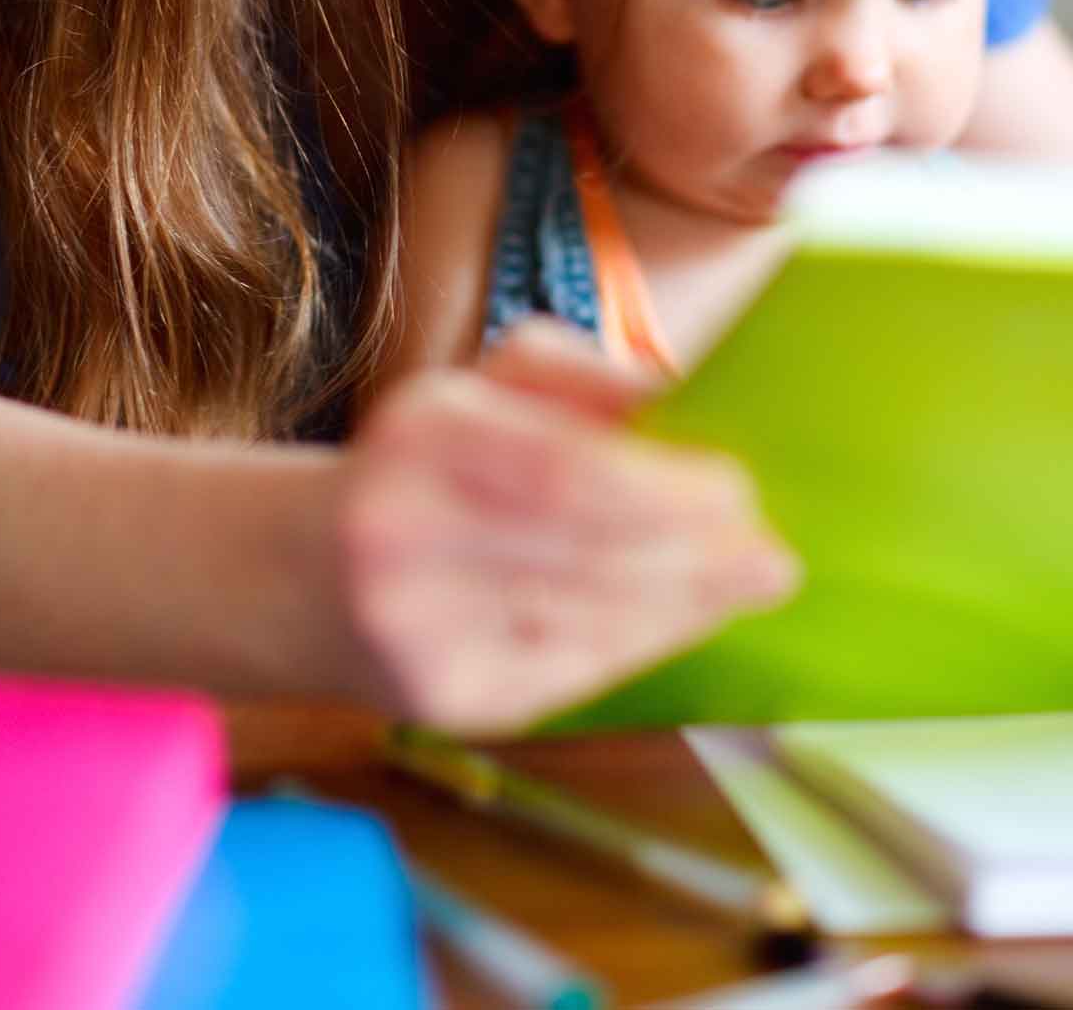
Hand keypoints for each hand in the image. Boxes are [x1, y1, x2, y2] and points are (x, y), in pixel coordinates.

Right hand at [334, 319, 798, 732]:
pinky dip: (643, 642)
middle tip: (770, 555)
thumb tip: (666, 389)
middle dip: (692, 554)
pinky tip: (690, 616)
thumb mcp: (477, 388)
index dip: (659, 487)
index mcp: (422, 434)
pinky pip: (570, 672)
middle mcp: (407, 531)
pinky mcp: (444, 699)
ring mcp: (420, 627)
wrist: (302, 575)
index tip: (738, 488)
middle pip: (582, 550)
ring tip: (752, 581)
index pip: (560, 469)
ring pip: (586, 617)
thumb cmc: (422, 467)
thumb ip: (568, 372)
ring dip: (685, 602)